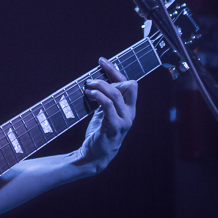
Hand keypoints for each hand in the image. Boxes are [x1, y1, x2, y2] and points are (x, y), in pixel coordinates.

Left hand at [77, 57, 137, 173]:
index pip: (129, 83)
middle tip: (92, 79)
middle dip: (111, 76)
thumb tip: (97, 79)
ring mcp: (124, 121)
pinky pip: (108, 105)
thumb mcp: (104, 113)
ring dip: (100, 86)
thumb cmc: (98, 133)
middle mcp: (130, 113)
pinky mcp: (114, 127)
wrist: (94, 156)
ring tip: (87, 86)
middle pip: (130, 85)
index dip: (115, 70)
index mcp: (129, 109)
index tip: (101, 61)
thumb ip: (106, 99)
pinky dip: (98, 96)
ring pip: (116, 93)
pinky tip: (89, 94)